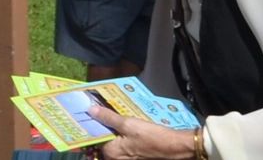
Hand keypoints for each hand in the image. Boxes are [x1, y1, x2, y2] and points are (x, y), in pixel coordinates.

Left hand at [84, 109, 203, 158]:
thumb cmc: (152, 137)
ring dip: (111, 127)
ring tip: (108, 110)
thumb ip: (108, 118)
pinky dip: (121, 131)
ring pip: (113, 139)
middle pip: (103, 139)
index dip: (90, 125)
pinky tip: (122, 119)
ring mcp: (127, 157)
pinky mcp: (135, 153)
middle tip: (96, 107)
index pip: (94, 138)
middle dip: (101, 125)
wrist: (176, 147)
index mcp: (112, 153)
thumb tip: (90, 110)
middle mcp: (117, 158)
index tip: (86, 112)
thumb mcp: (128, 124)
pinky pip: (123, 141)